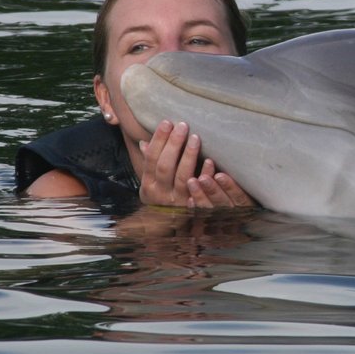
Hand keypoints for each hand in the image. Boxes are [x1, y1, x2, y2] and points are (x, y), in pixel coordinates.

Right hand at [137, 120, 253, 209]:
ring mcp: (177, 202)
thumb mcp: (151, 184)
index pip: (151, 159)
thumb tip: (143, 142)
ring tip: (196, 137)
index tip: (167, 122)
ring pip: (182, 177)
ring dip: (189, 156)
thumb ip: (150, 164)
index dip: (159, 140)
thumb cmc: (162, 200)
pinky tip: (211, 161)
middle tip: (183, 125)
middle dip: (173, 144)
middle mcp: (160, 194)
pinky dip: (205, 175)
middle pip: (166, 166)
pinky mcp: (194, 208)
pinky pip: (200, 191)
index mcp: (148, 185)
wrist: (169, 231)